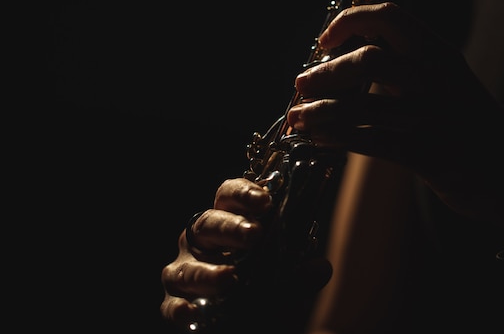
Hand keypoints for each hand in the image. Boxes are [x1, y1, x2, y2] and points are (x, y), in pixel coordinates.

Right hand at [160, 178, 331, 332]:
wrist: (253, 325)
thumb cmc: (266, 293)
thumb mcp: (289, 284)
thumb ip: (301, 275)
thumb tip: (320, 267)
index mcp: (228, 224)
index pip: (228, 196)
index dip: (244, 193)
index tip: (266, 201)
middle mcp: (201, 243)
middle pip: (207, 224)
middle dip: (230, 227)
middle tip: (254, 233)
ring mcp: (185, 272)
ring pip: (187, 267)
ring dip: (208, 272)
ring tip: (231, 277)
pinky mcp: (174, 303)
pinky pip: (172, 304)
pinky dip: (181, 308)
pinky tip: (194, 312)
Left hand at [287, 2, 503, 217]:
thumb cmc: (473, 127)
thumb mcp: (449, 84)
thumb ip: (408, 70)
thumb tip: (349, 63)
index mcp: (441, 55)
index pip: (389, 17)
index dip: (350, 21)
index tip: (324, 40)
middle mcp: (436, 80)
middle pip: (368, 60)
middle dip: (325, 73)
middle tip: (299, 85)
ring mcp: (432, 117)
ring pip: (361, 105)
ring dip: (320, 111)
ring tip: (297, 117)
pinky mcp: (427, 155)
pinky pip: (368, 142)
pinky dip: (336, 139)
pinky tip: (318, 141)